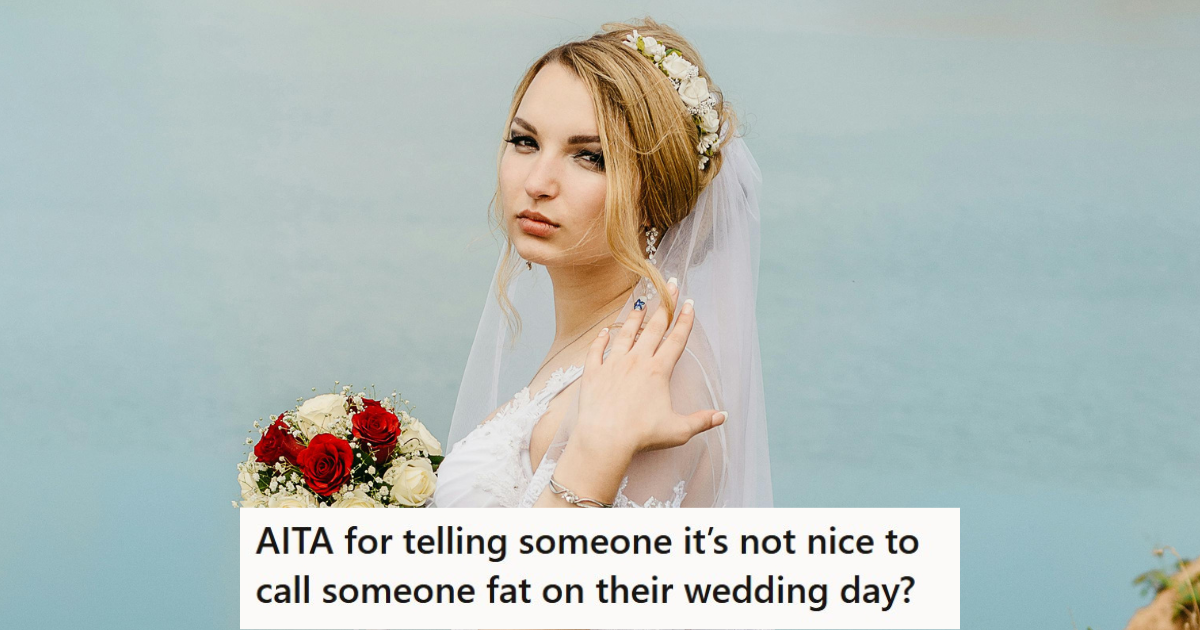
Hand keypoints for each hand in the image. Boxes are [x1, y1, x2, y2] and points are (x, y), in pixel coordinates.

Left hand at [575, 278, 726, 456]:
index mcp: (658, 371)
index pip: (676, 340)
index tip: (690, 303)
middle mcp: (637, 361)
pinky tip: (604, 331)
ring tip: (640, 302)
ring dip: (635, 317)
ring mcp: (614, 364)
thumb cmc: (642, 435)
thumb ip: (701, 421)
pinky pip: (598, 350)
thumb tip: (723, 416)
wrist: (604, 439)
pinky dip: (601, 339)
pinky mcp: (594, 372)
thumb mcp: (677, 430)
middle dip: (665, 305)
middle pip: (653, 328)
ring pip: (626, 333)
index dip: (685, 320)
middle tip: (671, 285)